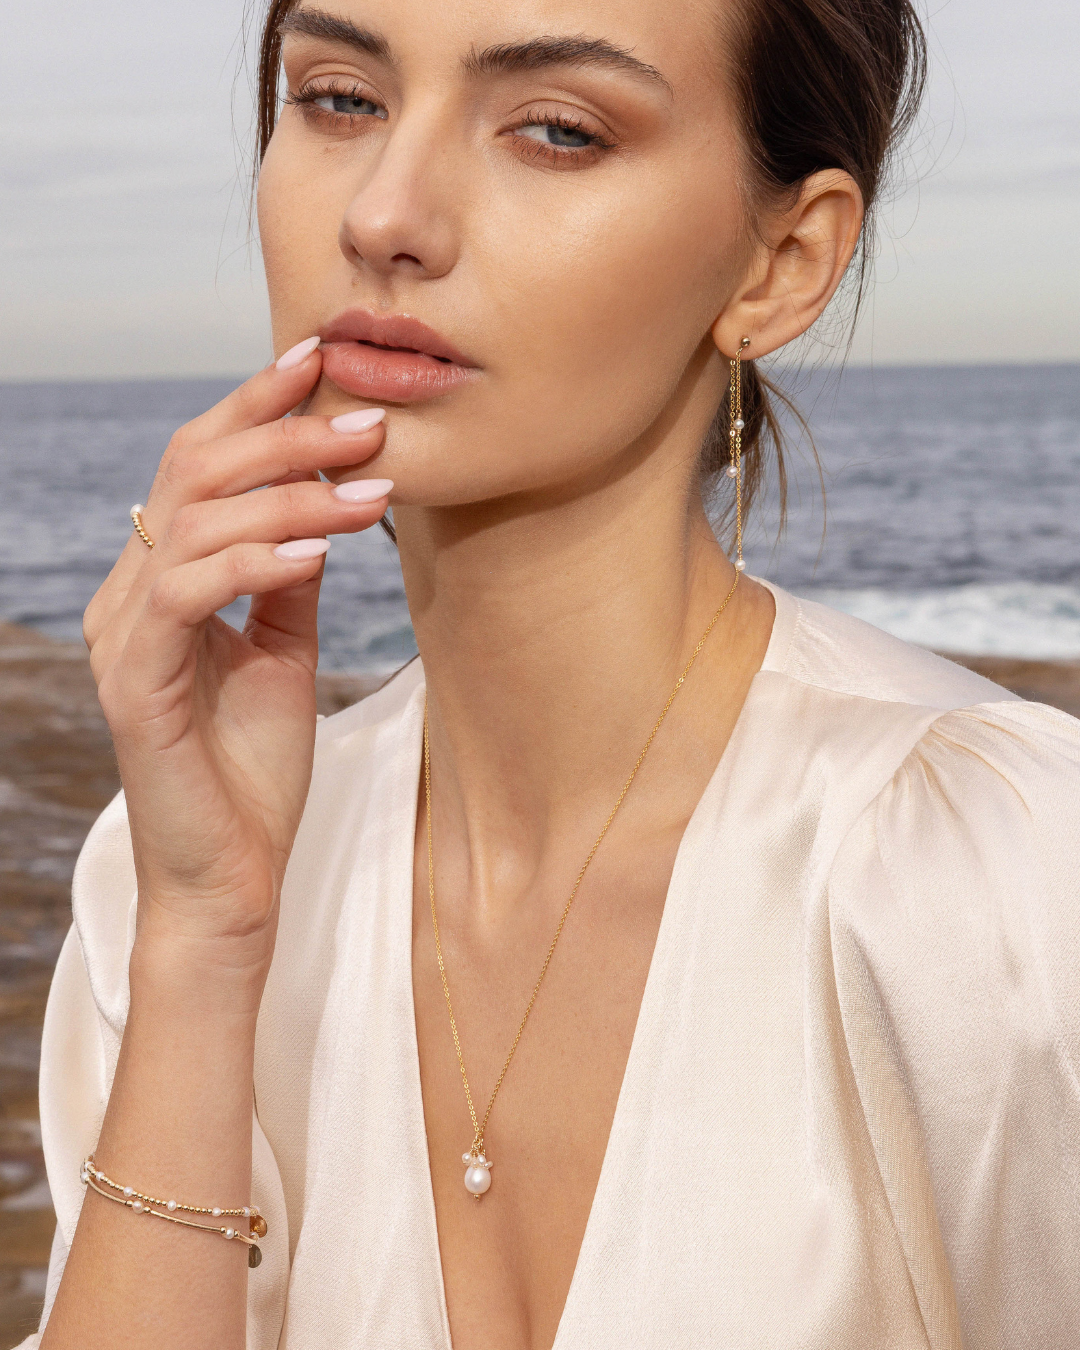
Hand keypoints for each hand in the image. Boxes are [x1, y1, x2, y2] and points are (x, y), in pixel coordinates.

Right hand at [83, 344, 388, 984]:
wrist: (232, 876)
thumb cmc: (253, 768)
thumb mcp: (284, 651)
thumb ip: (289, 576)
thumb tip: (323, 502)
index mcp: (160, 580)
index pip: (200, 465)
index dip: (254, 407)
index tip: (320, 362)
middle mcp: (128, 594)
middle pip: (194, 473)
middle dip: (286, 435)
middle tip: (370, 419)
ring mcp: (124, 635)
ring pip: (197, 522)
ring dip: (292, 494)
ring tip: (371, 481)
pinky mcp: (134, 682)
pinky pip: (190, 593)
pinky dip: (256, 561)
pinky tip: (318, 552)